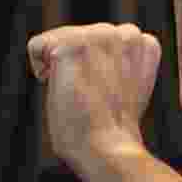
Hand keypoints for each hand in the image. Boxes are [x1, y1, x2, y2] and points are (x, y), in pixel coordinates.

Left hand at [27, 23, 160, 165]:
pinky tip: (57, 87)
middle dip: (78, 62)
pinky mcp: (72, 46)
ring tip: (77, 92)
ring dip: (60, 64)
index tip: (103, 93)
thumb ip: (118, 63)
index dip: (98, 66)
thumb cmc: (113, 131)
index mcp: (144, 45)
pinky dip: (38, 67)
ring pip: (61, 38)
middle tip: (89, 96)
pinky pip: (38, 45)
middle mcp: (126, 33)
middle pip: (82, 35)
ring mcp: (99, 36)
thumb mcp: (127, 88)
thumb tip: (94, 58)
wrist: (107, 148)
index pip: (108, 38)